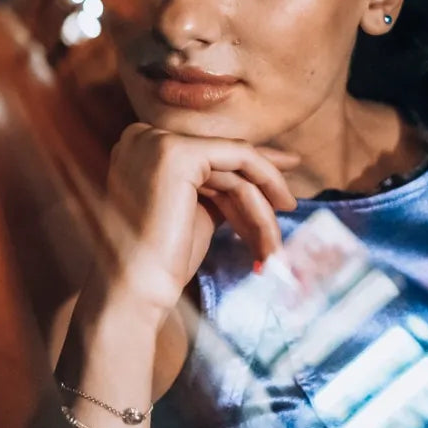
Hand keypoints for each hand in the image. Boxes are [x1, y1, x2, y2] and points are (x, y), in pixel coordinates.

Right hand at [95, 123, 299, 314]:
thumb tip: (270, 163)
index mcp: (139, 148)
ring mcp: (156, 142)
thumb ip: (223, 184)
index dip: (246, 169)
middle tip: (290, 204)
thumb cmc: (164, 261)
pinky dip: (266, 180)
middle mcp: (142, 137)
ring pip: (234, 163)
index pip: (207, 154)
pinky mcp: (177, 153)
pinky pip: (241, 156)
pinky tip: (280, 209)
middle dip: (261, 184)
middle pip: (221, 158)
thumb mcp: (197, 211)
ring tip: (276, 242)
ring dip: (262, 205)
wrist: (137, 290)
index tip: (279, 184)